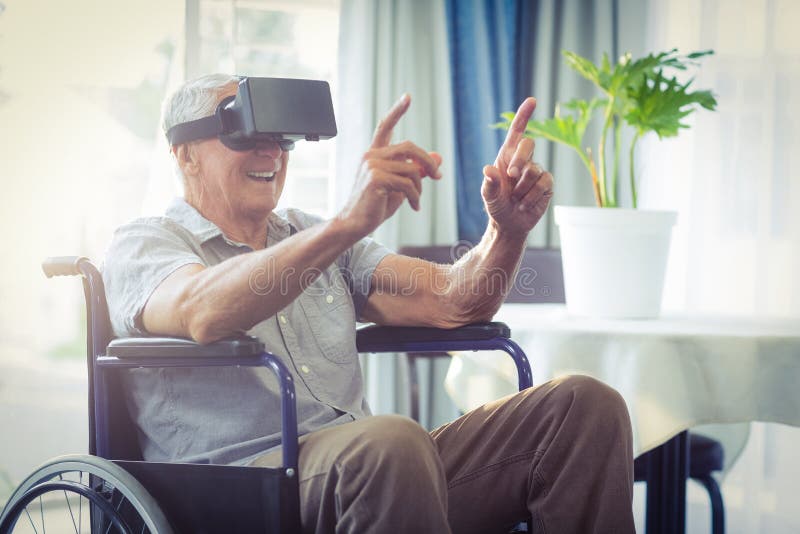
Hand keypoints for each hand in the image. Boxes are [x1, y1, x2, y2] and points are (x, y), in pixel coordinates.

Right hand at [338, 94, 441, 235]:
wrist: (354, 224)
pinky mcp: (376, 179)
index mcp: (374, 154)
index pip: (385, 126)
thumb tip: (438, 157)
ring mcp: (372, 166)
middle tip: (438, 176)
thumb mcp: (400, 186)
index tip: (408, 97)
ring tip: (416, 201)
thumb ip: (417, 170)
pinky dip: (415, 197)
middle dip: (428, 162)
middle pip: (410, 148)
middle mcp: (371, 156)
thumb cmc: (374, 206)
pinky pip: (408, 184)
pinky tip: (414, 207)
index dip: (397, 111)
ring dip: (420, 188)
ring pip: (412, 170)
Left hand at [482, 97, 553, 237]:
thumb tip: (488, 169)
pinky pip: (543, 184)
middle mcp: (523, 160)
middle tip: (511, 176)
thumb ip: (488, 183)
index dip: (524, 116)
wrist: (509, 223)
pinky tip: (524, 205)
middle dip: (519, 159)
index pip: (516, 132)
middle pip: (528, 144)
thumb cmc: (497, 205)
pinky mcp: (547, 184)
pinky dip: (531, 196)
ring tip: (515, 199)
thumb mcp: (488, 196)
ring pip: (534, 170)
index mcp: (507, 156)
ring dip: (522, 188)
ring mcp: (537, 171)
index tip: (532, 101)